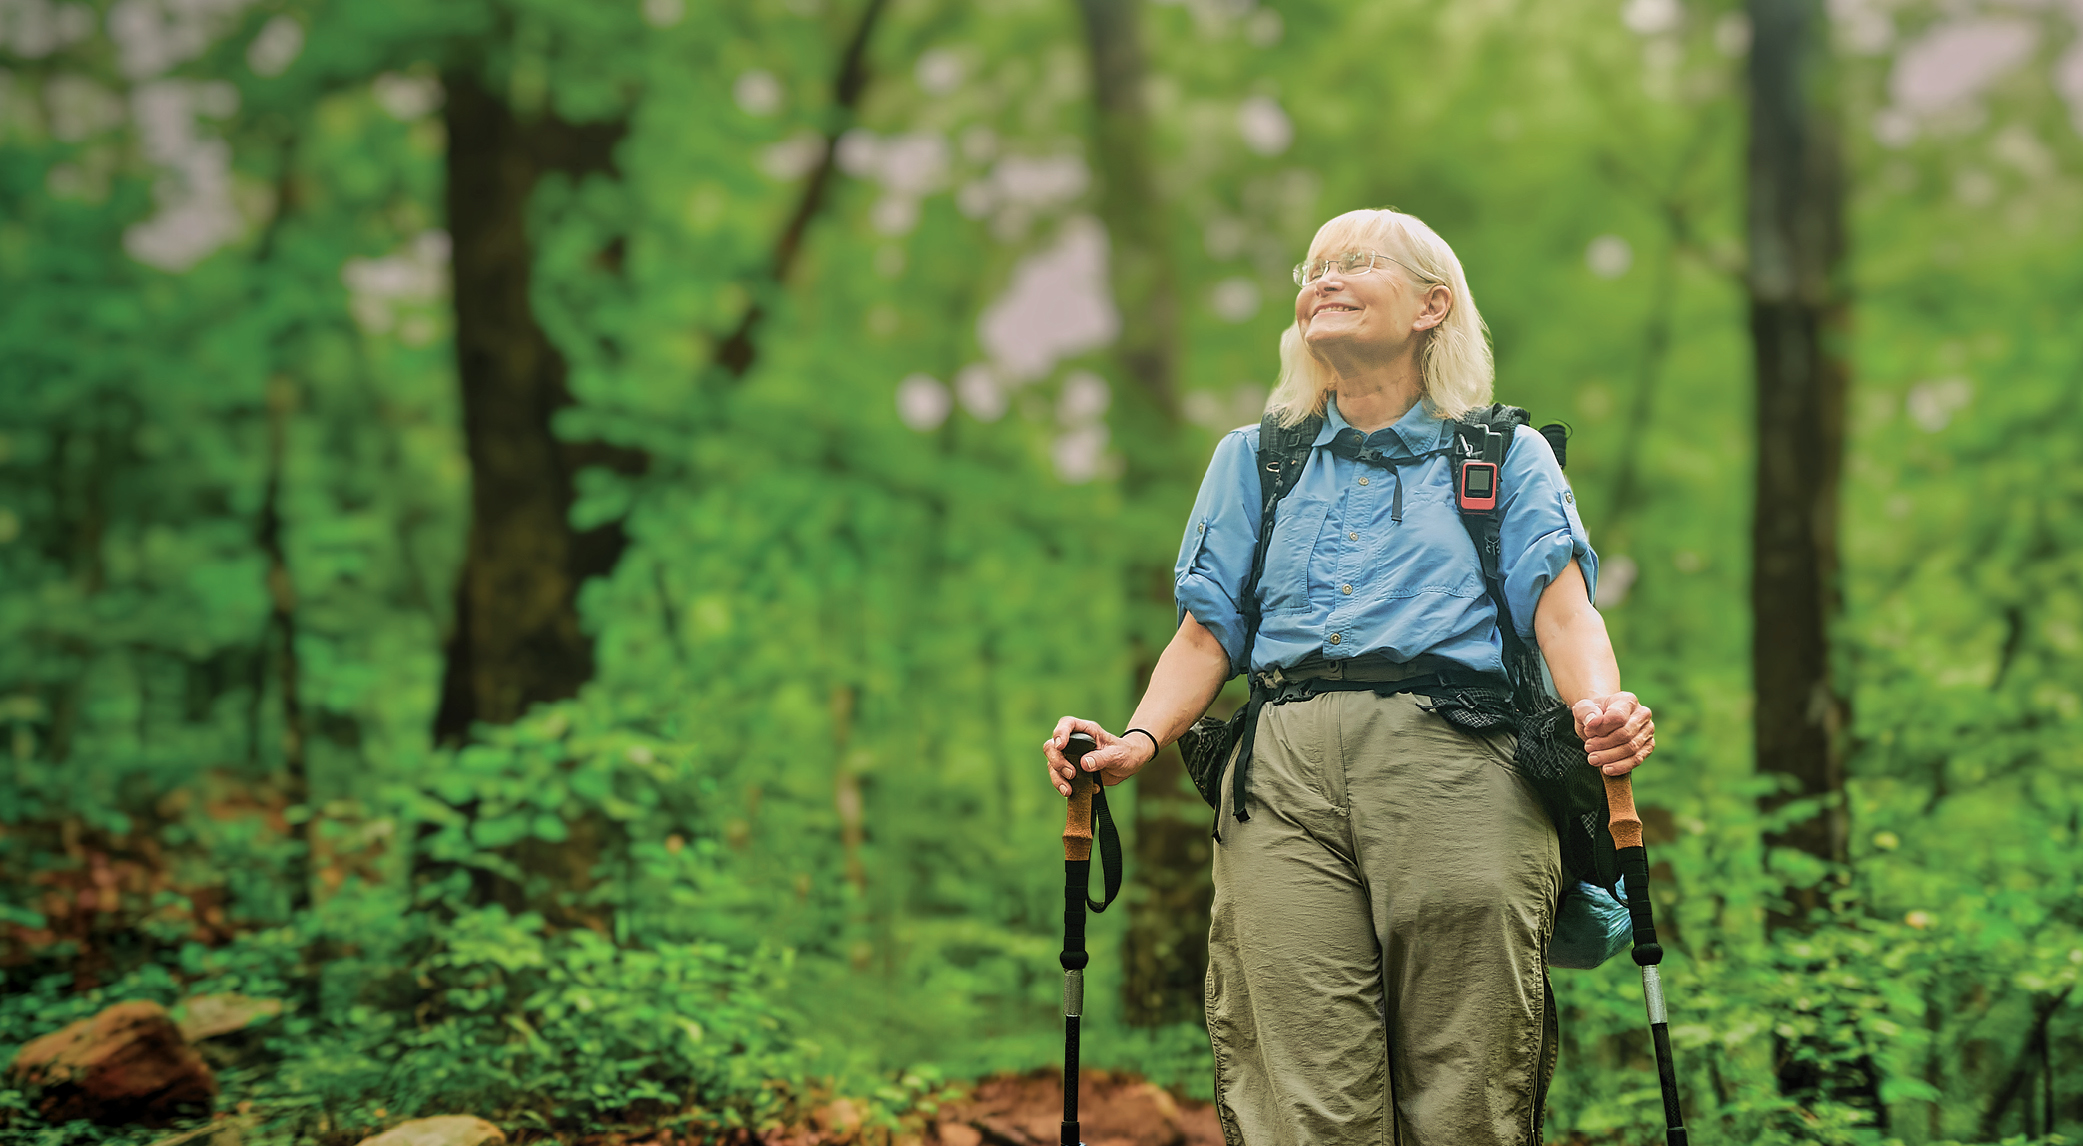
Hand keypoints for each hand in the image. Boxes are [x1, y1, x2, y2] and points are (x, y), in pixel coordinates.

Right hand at [1043, 716, 1157, 795]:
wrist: (1129, 764)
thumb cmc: (1125, 753)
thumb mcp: (1117, 755)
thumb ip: (1102, 758)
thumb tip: (1084, 764)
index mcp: (1086, 731)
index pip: (1067, 724)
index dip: (1060, 733)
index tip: (1060, 746)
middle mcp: (1074, 742)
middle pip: (1052, 746)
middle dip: (1057, 761)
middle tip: (1071, 774)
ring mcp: (1071, 757)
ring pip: (1052, 765)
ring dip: (1057, 778)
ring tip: (1069, 791)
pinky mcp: (1071, 771)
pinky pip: (1059, 778)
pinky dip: (1065, 786)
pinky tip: (1081, 791)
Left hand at [1571, 693, 1653, 775]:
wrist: (1601, 722)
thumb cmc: (1593, 714)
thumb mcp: (1583, 709)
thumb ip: (1585, 711)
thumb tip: (1593, 722)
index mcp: (1627, 700)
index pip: (1617, 717)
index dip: (1601, 728)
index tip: (1588, 731)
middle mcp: (1642, 714)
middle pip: (1625, 735)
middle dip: (1603, 744)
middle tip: (1588, 748)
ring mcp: (1648, 731)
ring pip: (1631, 749)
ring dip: (1609, 757)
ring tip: (1593, 759)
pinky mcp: (1648, 746)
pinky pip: (1637, 759)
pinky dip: (1621, 766)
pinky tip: (1607, 769)